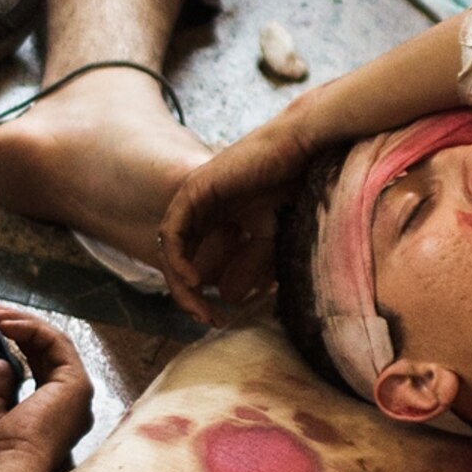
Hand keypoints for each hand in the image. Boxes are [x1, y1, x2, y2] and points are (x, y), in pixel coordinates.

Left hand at [0, 304, 93, 471]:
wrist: (7, 469)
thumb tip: (1, 364)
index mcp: (54, 414)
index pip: (42, 368)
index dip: (20, 344)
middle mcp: (72, 403)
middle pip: (51, 352)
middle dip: (22, 329)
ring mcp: (78, 393)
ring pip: (56, 344)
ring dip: (26, 324)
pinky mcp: (76, 383)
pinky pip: (57, 343)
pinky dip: (33, 328)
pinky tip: (8, 324)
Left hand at [157, 117, 314, 324]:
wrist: (300, 151)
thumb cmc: (292, 188)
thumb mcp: (272, 239)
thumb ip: (250, 266)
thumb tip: (227, 298)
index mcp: (217, 221)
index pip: (196, 264)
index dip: (201, 296)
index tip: (218, 319)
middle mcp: (200, 211)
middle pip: (179, 262)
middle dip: (189, 297)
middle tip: (206, 321)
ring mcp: (194, 200)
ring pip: (171, 250)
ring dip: (180, 284)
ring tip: (197, 308)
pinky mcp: (193, 190)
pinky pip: (172, 231)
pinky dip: (176, 257)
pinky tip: (192, 280)